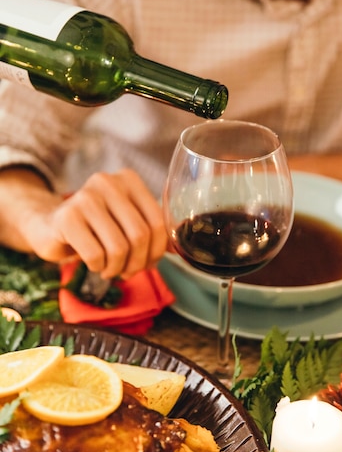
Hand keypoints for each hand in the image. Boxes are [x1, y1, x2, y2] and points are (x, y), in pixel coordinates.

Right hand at [25, 169, 167, 278]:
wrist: (50, 225)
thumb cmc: (96, 227)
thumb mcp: (126, 222)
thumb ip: (153, 231)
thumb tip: (180, 249)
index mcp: (129, 179)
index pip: (157, 221)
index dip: (157, 250)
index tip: (148, 263)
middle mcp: (108, 182)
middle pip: (140, 235)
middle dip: (137, 263)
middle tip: (128, 272)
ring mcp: (85, 197)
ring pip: (119, 248)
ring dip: (117, 269)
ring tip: (109, 269)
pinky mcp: (67, 217)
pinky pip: (95, 255)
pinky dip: (98, 267)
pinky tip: (93, 263)